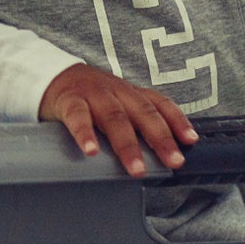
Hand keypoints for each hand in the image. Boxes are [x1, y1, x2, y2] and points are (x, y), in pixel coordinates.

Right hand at [38, 62, 198, 177]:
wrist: (53, 76)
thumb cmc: (91, 97)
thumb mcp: (118, 103)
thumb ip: (136, 122)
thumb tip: (163, 154)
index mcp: (130, 93)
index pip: (160, 103)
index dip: (177, 120)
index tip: (191, 140)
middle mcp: (116, 91)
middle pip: (143, 113)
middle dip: (161, 138)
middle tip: (174, 161)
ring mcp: (93, 94)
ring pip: (114, 117)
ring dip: (127, 144)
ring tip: (136, 168)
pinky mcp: (69, 100)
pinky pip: (78, 116)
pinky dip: (85, 133)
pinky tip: (91, 151)